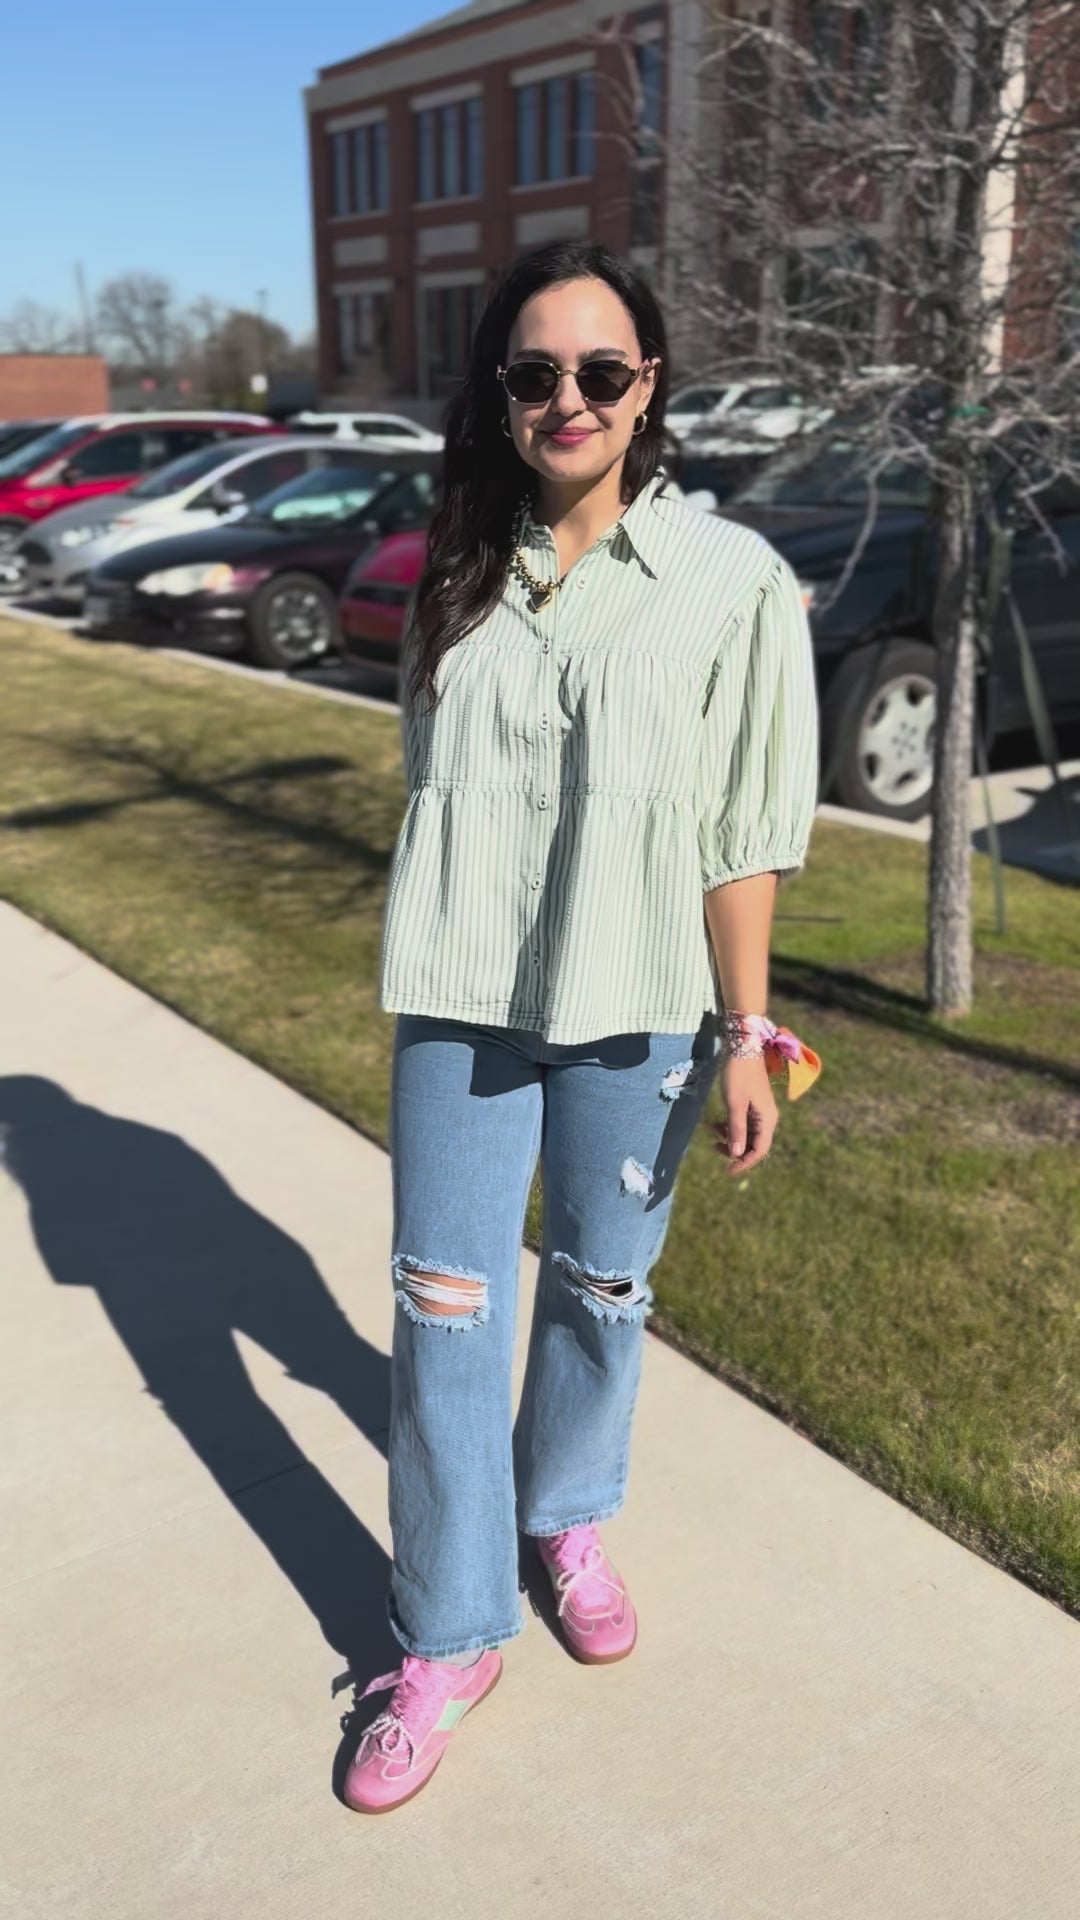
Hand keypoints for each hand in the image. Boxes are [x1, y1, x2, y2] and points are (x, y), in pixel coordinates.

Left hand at [712, 1055, 777, 1174]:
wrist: (743, 1048)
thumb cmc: (739, 1075)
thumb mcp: (734, 1104)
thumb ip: (736, 1130)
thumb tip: (736, 1155)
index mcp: (767, 1120)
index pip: (759, 1150)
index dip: (744, 1163)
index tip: (728, 1171)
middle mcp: (766, 1118)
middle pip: (753, 1144)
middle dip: (734, 1149)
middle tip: (713, 1148)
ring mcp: (759, 1110)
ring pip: (746, 1134)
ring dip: (729, 1137)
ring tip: (711, 1132)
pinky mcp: (751, 1103)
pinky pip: (742, 1122)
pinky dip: (729, 1125)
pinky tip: (714, 1123)